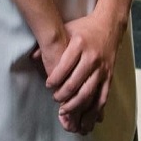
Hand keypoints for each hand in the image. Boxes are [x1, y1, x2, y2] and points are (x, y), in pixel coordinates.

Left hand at [47, 14, 120, 133]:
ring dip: (76, 103)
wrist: (108, 26)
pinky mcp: (109, 76)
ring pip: (89, 91)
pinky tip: (84, 114)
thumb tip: (32, 56)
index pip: (65, 66)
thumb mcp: (65, 30)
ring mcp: (102, 68)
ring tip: (64, 109)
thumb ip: (50, 43)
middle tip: (54, 98)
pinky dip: (93, 107)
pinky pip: (102, 95)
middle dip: (64, 93)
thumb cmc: (82, 28)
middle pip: (76, 81)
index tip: (48, 85)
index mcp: (79, 45)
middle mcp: (92, 58)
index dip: (55, 78)